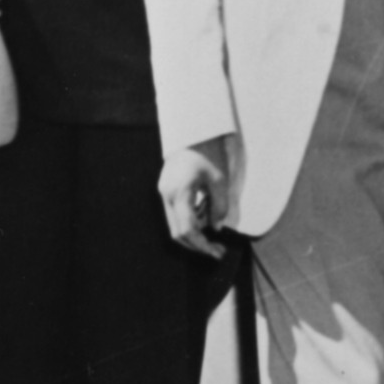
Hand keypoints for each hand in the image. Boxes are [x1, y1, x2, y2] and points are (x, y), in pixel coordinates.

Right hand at [158, 136, 233, 255]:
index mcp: (180, 192)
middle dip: (196, 245)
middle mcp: (167, 195)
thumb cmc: (208, 152)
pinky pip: (174, 213)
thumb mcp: (220, 180)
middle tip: (216, 250)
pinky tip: (204, 215)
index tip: (217, 252)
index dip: (202, 246)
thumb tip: (216, 228)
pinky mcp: (165, 190)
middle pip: (177, 233)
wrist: (192, 131)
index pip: (187, 230)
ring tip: (212, 228)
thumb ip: (219, 207)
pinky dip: (189, 220)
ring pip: (174, 225)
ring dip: (193, 233)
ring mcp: (163, 192)